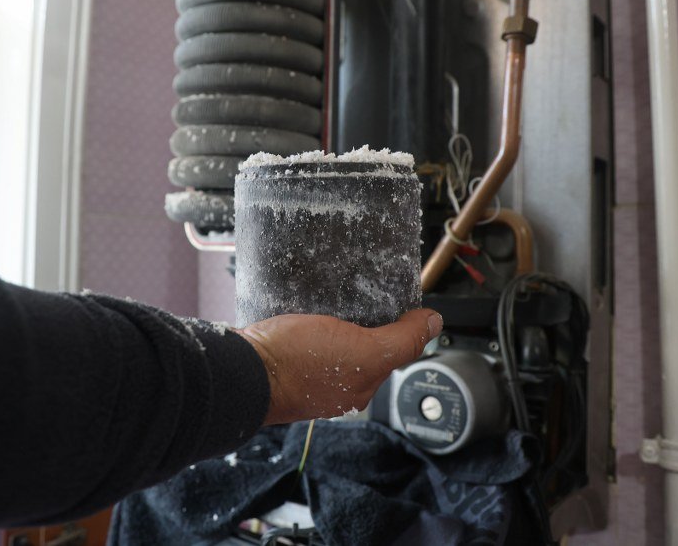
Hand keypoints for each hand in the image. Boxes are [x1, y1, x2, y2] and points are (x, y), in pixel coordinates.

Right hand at [238, 309, 442, 425]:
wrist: (243, 368)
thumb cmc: (298, 364)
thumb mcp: (365, 350)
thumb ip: (402, 341)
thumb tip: (434, 324)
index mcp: (359, 386)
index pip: (392, 350)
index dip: (399, 323)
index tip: (395, 298)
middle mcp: (336, 384)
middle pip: (363, 343)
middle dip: (366, 319)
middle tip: (363, 291)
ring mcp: (308, 371)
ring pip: (334, 337)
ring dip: (337, 316)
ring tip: (335, 293)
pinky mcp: (284, 355)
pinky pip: (306, 333)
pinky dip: (311, 317)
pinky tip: (308, 302)